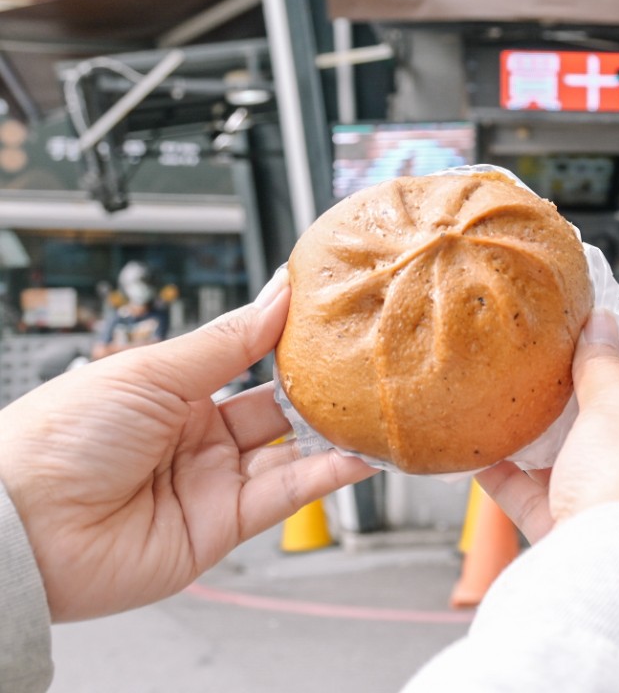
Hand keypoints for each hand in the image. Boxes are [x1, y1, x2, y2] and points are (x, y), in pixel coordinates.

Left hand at [0, 269, 376, 621]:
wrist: (21, 527)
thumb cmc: (57, 439)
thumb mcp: (151, 370)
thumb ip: (227, 340)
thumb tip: (278, 296)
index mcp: (170, 392)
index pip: (246, 359)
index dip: (288, 340)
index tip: (332, 314)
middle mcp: (195, 437)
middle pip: (277, 406)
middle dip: (320, 386)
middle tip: (363, 361)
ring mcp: (211, 482)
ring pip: (291, 451)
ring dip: (333, 431)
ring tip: (376, 406)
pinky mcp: (222, 527)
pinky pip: (287, 494)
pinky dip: (328, 475)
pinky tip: (359, 453)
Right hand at [477, 310, 618, 561]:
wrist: (611, 578)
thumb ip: (603, 360)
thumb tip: (599, 320)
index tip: (588, 344)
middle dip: (582, 408)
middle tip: (548, 375)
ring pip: (590, 475)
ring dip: (548, 446)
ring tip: (515, 410)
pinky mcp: (596, 558)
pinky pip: (555, 510)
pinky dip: (520, 484)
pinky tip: (486, 455)